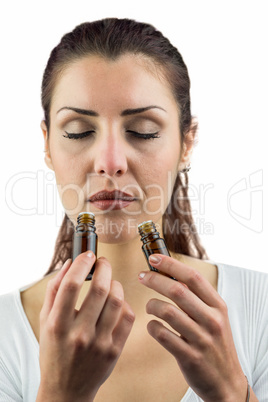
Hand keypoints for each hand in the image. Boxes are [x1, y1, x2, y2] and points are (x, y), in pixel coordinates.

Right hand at [37, 252, 134, 401]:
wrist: (67, 389)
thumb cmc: (54, 351)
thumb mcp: (45, 321)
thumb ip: (55, 290)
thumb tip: (70, 263)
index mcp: (58, 325)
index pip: (72, 285)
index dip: (82, 263)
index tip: (88, 255)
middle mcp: (80, 334)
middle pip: (99, 289)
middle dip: (104, 268)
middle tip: (103, 262)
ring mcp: (100, 343)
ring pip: (117, 300)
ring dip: (115, 284)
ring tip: (110, 282)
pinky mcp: (115, 350)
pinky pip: (128, 317)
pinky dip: (125, 304)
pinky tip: (117, 303)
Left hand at [138, 254, 247, 401]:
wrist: (226, 381)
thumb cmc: (215, 343)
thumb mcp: (214, 317)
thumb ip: (197, 298)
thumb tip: (170, 274)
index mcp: (217, 306)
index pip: (193, 277)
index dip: (171, 265)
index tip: (154, 259)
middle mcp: (211, 319)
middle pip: (178, 290)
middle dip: (155, 279)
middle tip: (142, 277)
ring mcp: (201, 339)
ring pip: (168, 311)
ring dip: (152, 305)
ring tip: (149, 307)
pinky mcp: (190, 356)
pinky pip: (163, 335)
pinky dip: (153, 327)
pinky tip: (153, 326)